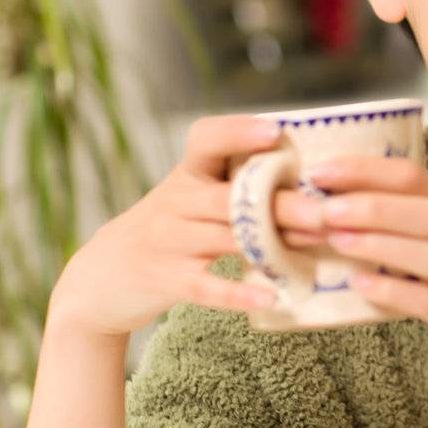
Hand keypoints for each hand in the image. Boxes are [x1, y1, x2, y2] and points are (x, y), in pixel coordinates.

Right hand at [50, 115, 329, 341]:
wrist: (99, 279)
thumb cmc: (167, 232)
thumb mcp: (189, 199)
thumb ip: (235, 187)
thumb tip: (311, 182)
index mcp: (186, 175)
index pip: (206, 140)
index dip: (238, 132)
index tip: (275, 131)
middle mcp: (176, 202)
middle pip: (234, 197)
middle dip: (284, 202)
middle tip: (328, 208)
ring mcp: (169, 241)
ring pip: (228, 237)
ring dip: (276, 241)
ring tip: (320, 242)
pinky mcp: (167, 280)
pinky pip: (208, 286)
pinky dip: (240, 292)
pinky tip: (271, 296)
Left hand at [306, 154, 427, 395]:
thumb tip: (365, 212)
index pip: (414, 178)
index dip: (365, 169)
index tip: (321, 169)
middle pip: (419, 208)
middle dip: (365, 200)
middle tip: (317, 202)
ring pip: (425, 251)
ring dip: (375, 241)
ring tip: (332, 236)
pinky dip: (395, 292)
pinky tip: (362, 287)